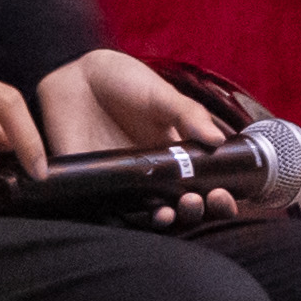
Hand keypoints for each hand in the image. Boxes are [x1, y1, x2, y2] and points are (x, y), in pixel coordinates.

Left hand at [37, 49, 232, 220]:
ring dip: (164, 221)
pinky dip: (120, 224)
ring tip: (169, 212)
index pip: (206, 186)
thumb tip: (219, 140)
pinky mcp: (95, 187)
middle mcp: (155, 176)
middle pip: (182, 207)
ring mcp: (126, 184)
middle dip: (194, 212)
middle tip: (196, 202)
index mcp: (178, 156)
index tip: (223, 196)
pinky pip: (110, 214)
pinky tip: (130, 217)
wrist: (76, 76)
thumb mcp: (161, 95)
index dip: (218, 198)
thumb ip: (188, 115)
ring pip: (150, 216)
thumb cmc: (124, 82)